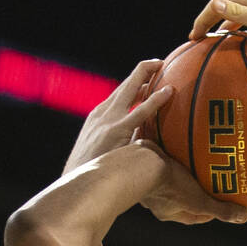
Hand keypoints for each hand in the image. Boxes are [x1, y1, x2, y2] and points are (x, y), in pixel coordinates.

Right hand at [65, 59, 171, 173]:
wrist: (77, 182)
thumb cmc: (96, 170)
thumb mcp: (109, 149)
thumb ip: (126, 140)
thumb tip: (149, 140)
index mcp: (101, 115)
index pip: (121, 92)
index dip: (137, 81)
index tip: (152, 75)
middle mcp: (103, 112)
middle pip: (125, 84)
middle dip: (143, 70)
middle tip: (160, 62)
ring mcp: (109, 119)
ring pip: (130, 89)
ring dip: (147, 74)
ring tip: (164, 65)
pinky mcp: (117, 130)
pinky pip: (141, 112)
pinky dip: (155, 100)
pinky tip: (169, 92)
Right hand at [133, 142, 246, 224]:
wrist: (138, 163)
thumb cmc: (169, 186)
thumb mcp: (199, 200)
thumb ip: (220, 210)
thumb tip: (243, 217)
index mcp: (169, 212)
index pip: (196, 216)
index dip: (212, 212)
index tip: (225, 204)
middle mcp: (158, 200)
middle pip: (184, 198)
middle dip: (199, 192)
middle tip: (215, 183)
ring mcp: (150, 182)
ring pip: (174, 179)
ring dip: (187, 173)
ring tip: (202, 164)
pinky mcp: (147, 164)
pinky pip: (166, 161)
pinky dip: (177, 156)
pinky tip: (188, 147)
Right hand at [188, 0, 246, 57]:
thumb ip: (237, 14)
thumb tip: (213, 5)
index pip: (217, 5)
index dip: (202, 20)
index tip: (193, 37)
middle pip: (229, 8)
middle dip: (214, 23)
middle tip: (204, 38)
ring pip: (246, 13)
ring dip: (232, 26)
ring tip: (225, 40)